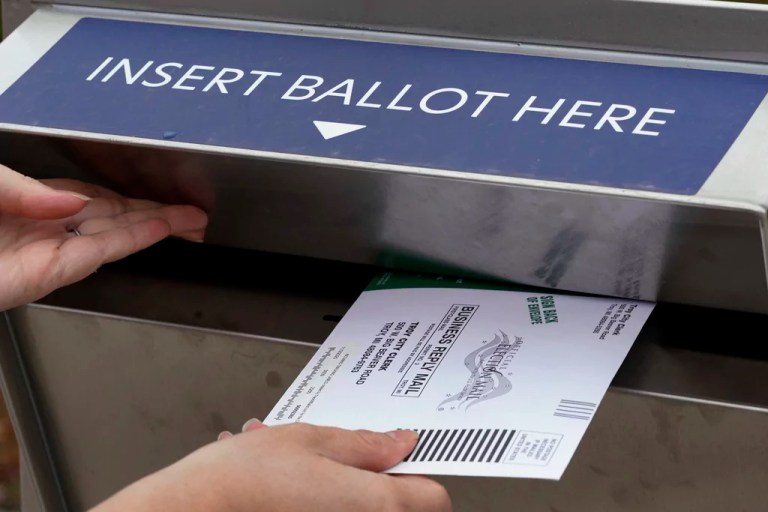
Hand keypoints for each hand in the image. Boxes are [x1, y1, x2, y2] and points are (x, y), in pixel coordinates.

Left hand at [0, 164, 207, 309]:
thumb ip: (26, 187)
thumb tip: (74, 200)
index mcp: (31, 205)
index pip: (95, 201)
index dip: (133, 200)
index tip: (162, 198)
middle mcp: (46, 230)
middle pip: (115, 219)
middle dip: (159, 214)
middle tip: (194, 214)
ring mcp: (51, 252)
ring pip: (117, 235)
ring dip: (159, 226)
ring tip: (193, 221)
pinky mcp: (50, 271)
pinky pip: (101, 251)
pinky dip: (135, 239)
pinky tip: (161, 228)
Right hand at [92, 423, 451, 511]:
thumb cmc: (238, 482)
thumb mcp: (306, 441)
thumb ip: (362, 444)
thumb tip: (398, 443)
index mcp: (373, 505)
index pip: (433, 496)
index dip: (417, 472)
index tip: (399, 459)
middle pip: (397, 507)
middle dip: (370, 478)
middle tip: (341, 462)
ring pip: (355, 509)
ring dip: (339, 489)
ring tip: (301, 472)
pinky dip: (316, 502)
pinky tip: (287, 491)